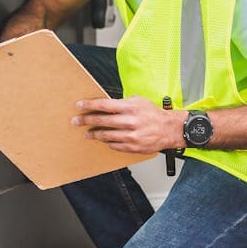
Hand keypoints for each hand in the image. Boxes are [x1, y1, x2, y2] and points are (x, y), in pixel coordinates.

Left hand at [71, 96, 186, 153]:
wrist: (169, 129)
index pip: (104, 105)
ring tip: (87, 133)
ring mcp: (130, 135)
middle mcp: (129, 121)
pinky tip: (103, 140)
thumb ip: (122, 103)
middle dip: (86, 120)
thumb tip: (106, 104)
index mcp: (130, 107)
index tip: (79, 105)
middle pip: (101, 120)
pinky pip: (113, 145)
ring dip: (94, 134)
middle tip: (77, 120)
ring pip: (105, 135)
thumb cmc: (153, 114)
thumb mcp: (139, 101)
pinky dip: (107, 142)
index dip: (89, 105)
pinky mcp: (132, 147)